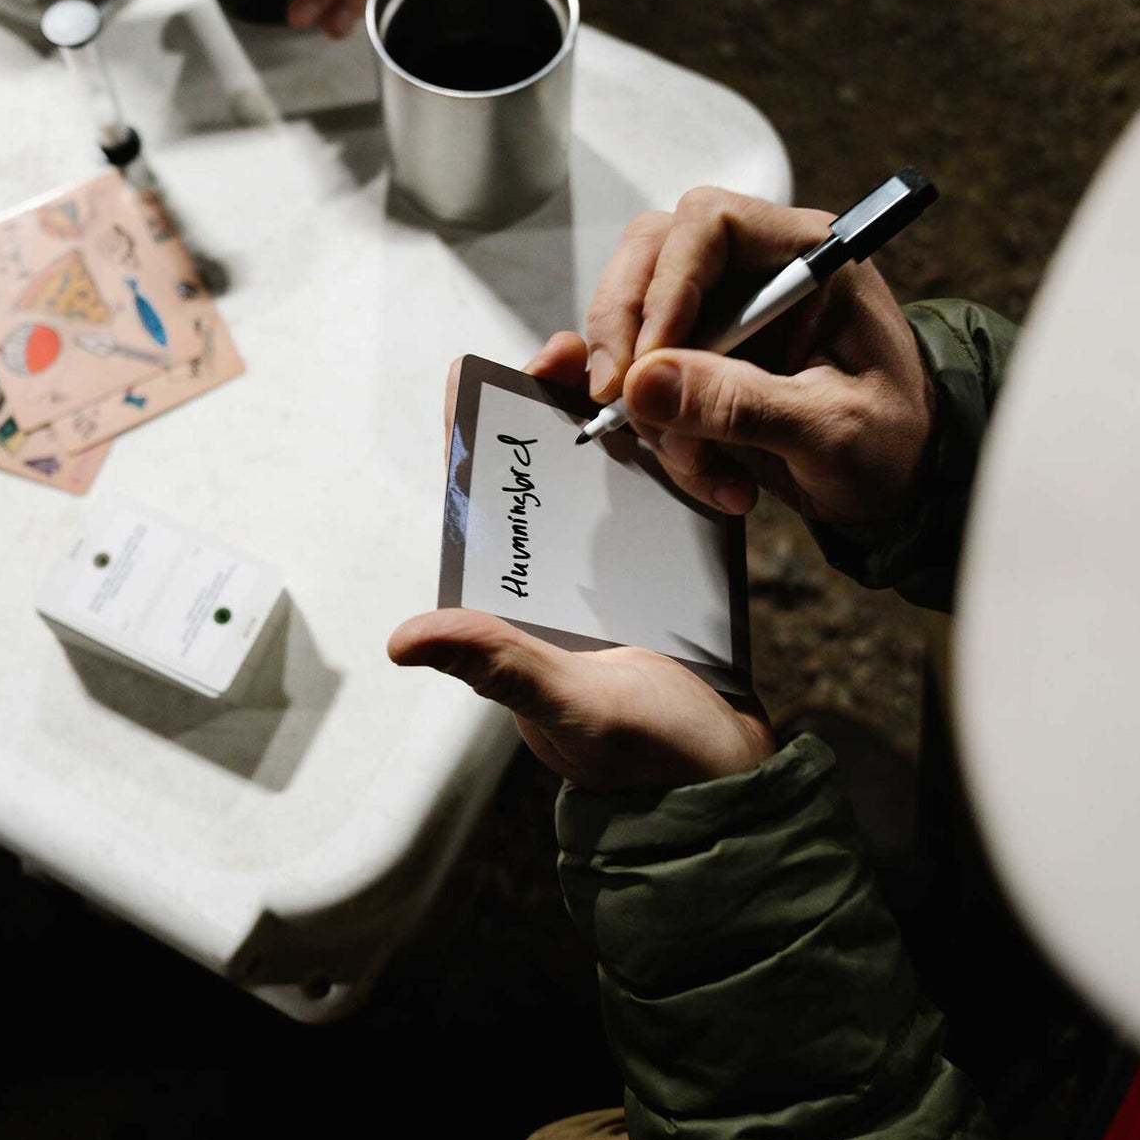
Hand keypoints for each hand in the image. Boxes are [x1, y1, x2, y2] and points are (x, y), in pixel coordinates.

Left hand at [393, 333, 775, 791]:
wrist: (733, 789)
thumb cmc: (644, 759)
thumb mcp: (572, 705)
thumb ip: (502, 666)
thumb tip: (406, 639)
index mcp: (513, 606)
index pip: (478, 507)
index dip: (476, 435)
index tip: (488, 373)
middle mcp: (553, 582)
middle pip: (540, 475)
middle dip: (550, 404)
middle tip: (576, 350)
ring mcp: (613, 574)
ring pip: (602, 477)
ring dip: (614, 418)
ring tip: (637, 363)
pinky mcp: (668, 573)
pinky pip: (662, 502)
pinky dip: (669, 460)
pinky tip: (685, 416)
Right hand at [575, 187, 935, 524]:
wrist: (904, 484)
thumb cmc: (893, 441)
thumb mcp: (830, 430)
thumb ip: (741, 404)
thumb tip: (645, 384)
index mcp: (807, 257)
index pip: (710, 224)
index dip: (666, 283)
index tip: (649, 360)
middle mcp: (754, 273)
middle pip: (650, 256)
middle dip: (624, 331)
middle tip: (620, 400)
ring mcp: (718, 316)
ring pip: (632, 322)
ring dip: (641, 400)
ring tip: (697, 463)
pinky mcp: (696, 362)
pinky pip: (639, 378)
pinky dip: (644, 425)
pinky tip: (694, 468)